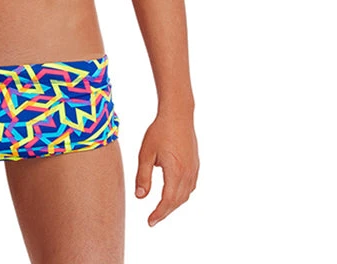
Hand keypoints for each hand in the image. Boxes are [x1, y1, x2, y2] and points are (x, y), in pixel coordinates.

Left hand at [135, 111, 198, 226]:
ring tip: (161, 208)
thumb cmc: (159, 131)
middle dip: (165, 211)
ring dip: (174, 203)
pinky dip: (182, 194)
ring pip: (186, 195)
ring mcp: (194, 169)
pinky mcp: (195, 164)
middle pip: (178, 201)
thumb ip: (143, 176)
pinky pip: (190, 186)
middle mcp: (187, 173)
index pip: (168, 201)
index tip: (150, 222)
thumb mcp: (146, 153)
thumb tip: (140, 197)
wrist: (178, 114)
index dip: (159, 213)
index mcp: (175, 172)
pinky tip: (174, 192)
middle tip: (153, 219)